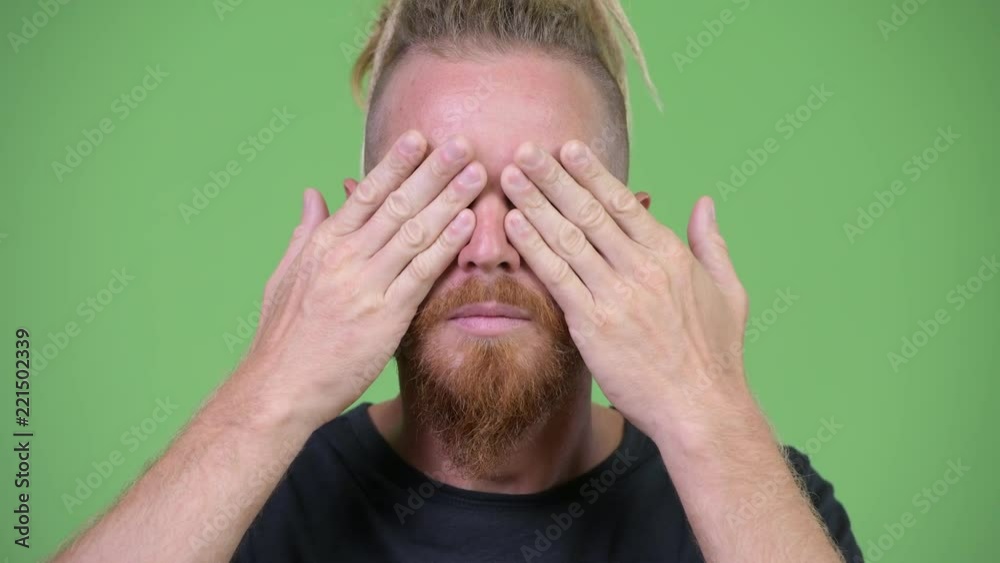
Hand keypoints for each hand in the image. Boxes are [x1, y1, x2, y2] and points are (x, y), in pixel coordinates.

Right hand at [236, 131, 486, 428]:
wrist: (279, 388)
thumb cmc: (283, 336)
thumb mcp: (285, 275)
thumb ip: (305, 231)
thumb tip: (315, 193)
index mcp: (323, 245)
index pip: (365, 193)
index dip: (395, 164)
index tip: (420, 138)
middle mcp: (345, 258)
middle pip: (397, 204)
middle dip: (433, 171)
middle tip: (463, 143)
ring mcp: (365, 287)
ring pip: (414, 232)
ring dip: (449, 200)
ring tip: (477, 174)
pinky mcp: (384, 318)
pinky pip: (421, 274)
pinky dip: (446, 246)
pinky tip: (468, 224)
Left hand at [500, 140, 752, 440]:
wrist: (701, 408)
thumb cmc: (716, 354)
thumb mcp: (729, 290)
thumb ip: (712, 242)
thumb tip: (703, 201)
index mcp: (671, 255)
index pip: (624, 202)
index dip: (591, 173)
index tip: (567, 148)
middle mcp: (642, 268)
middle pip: (589, 211)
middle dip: (554, 177)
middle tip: (525, 149)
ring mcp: (616, 295)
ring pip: (568, 238)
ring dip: (535, 204)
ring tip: (510, 177)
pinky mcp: (593, 325)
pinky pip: (557, 277)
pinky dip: (533, 248)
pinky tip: (513, 225)